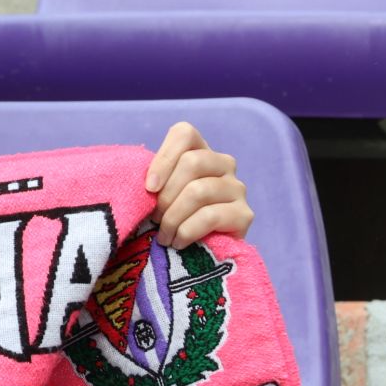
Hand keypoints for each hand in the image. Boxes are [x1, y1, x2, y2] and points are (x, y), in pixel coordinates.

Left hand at [144, 122, 252, 248]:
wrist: (197, 252)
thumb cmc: (168, 216)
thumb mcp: (157, 193)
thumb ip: (152, 180)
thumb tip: (141, 184)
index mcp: (199, 151)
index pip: (185, 133)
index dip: (164, 158)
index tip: (149, 187)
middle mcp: (223, 164)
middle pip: (192, 162)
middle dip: (165, 195)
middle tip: (154, 218)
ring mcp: (237, 188)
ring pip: (198, 191)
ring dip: (173, 218)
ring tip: (164, 235)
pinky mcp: (244, 214)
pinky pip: (210, 216)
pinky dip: (186, 232)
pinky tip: (178, 242)